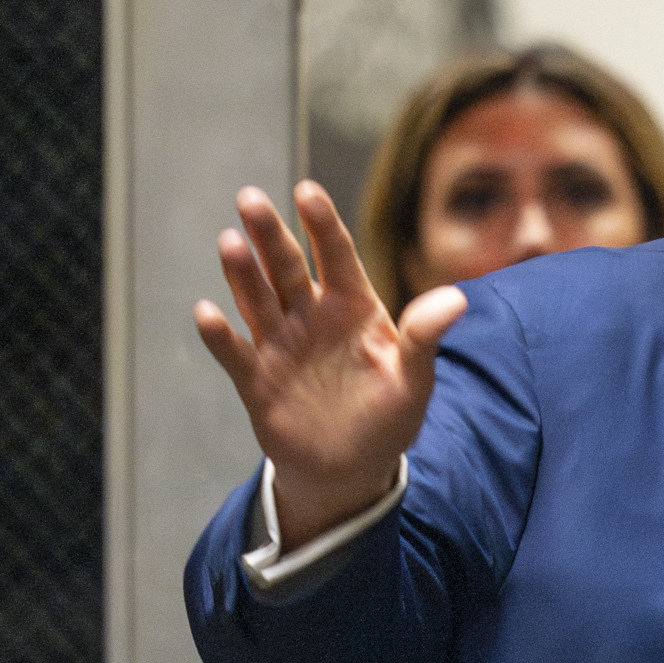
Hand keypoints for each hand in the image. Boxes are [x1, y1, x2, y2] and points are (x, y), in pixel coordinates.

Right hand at [191, 180, 468, 543]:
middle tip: (250, 198)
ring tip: (229, 242)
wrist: (351, 470)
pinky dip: (219, 335)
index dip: (321, 224)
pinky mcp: (255, 378)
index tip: (307, 192)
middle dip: (269, 234)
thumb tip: (458, 298)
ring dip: (241, 273)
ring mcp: (280, 343)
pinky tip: (206, 313)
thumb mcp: (414, 381)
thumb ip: (425, 338)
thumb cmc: (388, 419)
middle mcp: (311, 315)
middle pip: (287, 266)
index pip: (336, 255)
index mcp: (352, 306)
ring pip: (257, 299)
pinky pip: (234, 352)